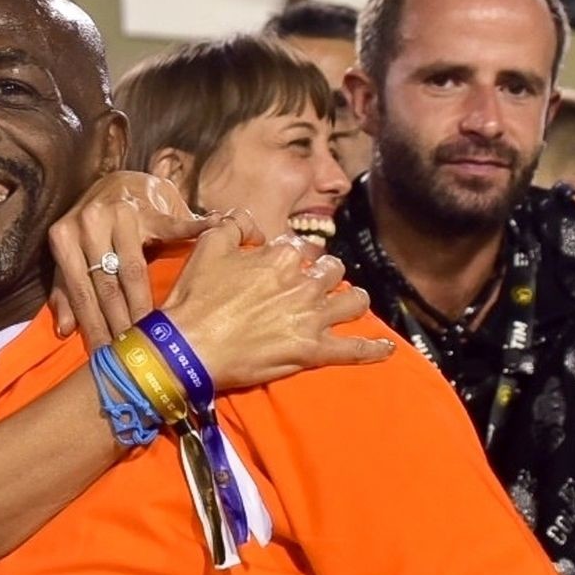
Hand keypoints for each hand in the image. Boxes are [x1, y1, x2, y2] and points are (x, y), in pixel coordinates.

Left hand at [47, 170, 264, 346]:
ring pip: (133, 269)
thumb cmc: (92, 228)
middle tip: (132, 353)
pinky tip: (209, 241)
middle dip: (120, 323)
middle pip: (107, 284)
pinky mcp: (148, 207)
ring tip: (154, 333)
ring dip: (143, 304)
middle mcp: (88, 223)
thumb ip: (64, 291)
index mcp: (64, 238)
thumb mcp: (71, 256)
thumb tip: (64, 330)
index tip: (106, 354)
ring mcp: (119, 212)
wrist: (114, 182)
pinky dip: (190, 236)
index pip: (82, 291)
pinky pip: (171, 229)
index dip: (94, 326)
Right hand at [159, 220, 390, 389]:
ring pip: (353, 302)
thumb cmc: (195, 299)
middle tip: (311, 286)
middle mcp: (303, 283)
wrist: (188, 347)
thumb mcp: (208, 246)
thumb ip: (235, 224)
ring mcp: (312, 317)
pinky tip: (386, 348)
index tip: (278, 268)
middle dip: (325, 275)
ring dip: (352, 301)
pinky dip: (373, 350)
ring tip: (347, 304)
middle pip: (332, 271)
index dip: (290, 258)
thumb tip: (253, 224)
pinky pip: (354, 350)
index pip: (299, 249)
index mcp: (281, 256)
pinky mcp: (312, 350)